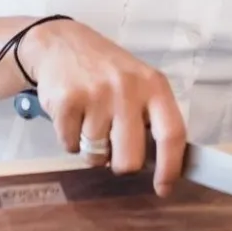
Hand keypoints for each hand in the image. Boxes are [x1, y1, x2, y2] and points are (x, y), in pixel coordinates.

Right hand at [19, 20, 186, 195]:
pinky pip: (70, 147)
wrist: (59, 42)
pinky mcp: (67, 102)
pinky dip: (69, 139)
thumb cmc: (104, 68)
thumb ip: (149, 116)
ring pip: (97, 157)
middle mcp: (127, 88)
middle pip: (130, 160)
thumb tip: (161, 164)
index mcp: (152, 84)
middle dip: (119, 162)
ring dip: (91, 148)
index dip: (170, 167)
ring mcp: (96, 95)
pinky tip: (71, 114)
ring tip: (88, 118)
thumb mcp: (137, 81)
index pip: (172, 134)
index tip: (163, 188)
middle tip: (111, 142)